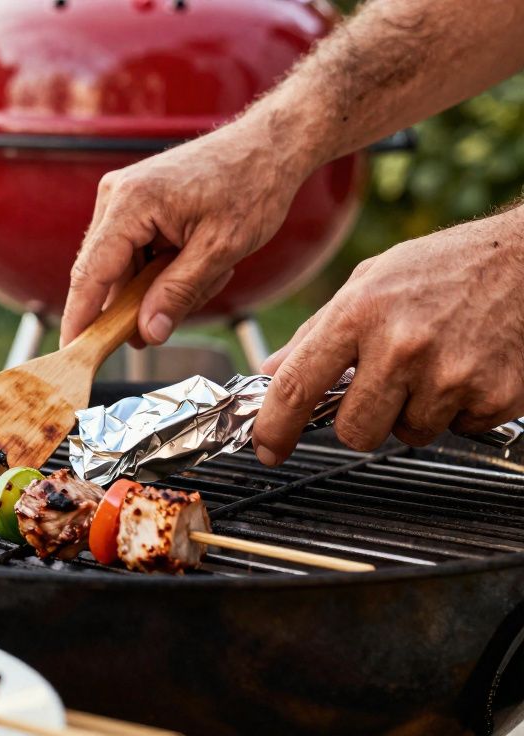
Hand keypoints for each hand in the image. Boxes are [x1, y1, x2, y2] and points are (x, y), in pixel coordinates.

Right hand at [60, 119, 309, 347]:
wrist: (269, 145)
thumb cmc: (251, 185)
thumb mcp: (221, 249)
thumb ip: (178, 292)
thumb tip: (146, 333)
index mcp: (131, 203)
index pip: (91, 273)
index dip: (80, 318)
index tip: (72, 353)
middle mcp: (116, 195)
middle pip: (103, 274)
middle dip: (134, 305)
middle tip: (168, 323)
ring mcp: (122, 197)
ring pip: (122, 268)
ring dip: (157, 286)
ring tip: (207, 275)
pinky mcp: (134, 202)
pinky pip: (134, 252)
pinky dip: (161, 269)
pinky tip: (197, 262)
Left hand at [254, 211, 523, 464]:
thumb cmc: (444, 267)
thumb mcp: (368, 281)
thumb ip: (317, 331)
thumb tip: (273, 372)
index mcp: (360, 314)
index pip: (297, 387)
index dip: (274, 428)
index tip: (266, 449)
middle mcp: (401, 346)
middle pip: (353, 432)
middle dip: (360, 420)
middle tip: (382, 386)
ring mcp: (450, 375)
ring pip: (406, 434)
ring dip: (413, 411)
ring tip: (432, 365)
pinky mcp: (493, 396)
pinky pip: (455, 430)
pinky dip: (457, 409)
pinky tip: (466, 368)